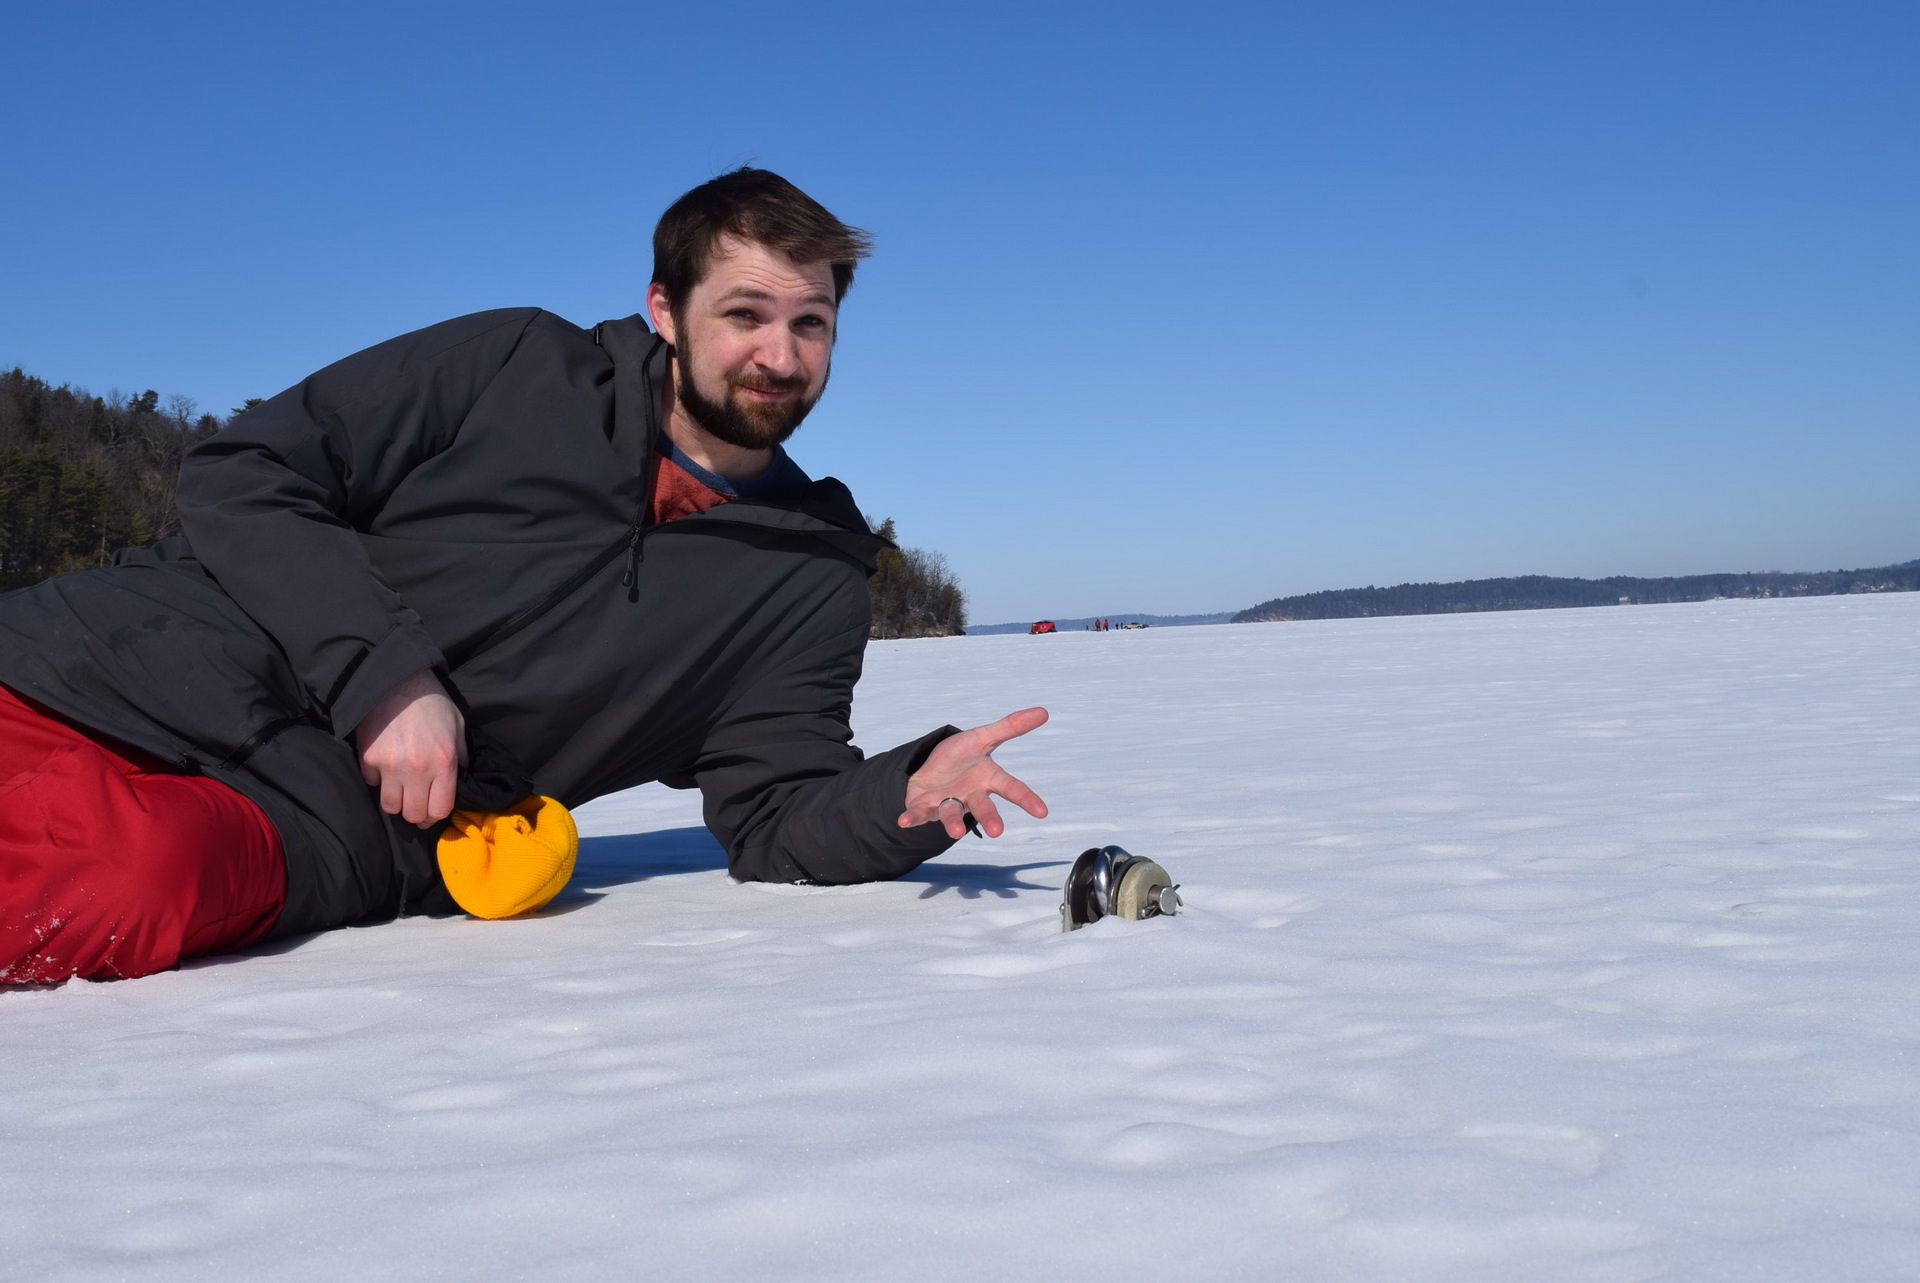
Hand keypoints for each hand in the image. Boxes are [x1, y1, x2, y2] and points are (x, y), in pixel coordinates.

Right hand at [355, 669, 467, 827]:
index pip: (439, 810)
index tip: (431, 811)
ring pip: (389, 806)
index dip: (435, 816)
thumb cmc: (432, 702)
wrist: (398, 680)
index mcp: (444, 763)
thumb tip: (461, 781)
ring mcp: (390, 765)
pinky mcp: (368, 758)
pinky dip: (377, 779)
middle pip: (412, 814)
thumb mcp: (458, 727)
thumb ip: (461, 757)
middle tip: (415, 804)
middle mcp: (417, 769)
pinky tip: (384, 765)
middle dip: (415, 814)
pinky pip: (371, 783)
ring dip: (395, 801)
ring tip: (400, 789)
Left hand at [898, 707, 1050, 838]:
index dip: (1027, 799)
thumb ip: (1010, 727)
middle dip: (989, 818)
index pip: (1010, 787)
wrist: (929, 771)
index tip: (1043, 812)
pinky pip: (918, 813)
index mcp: (987, 779)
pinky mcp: (924, 807)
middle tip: (997, 831)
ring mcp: (947, 802)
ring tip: (955, 832)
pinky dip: (912, 817)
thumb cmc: (960, 757)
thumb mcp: (983, 737)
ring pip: (952, 814)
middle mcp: (970, 795)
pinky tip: (904, 821)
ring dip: (953, 823)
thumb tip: (1044, 711)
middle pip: (982, 807)